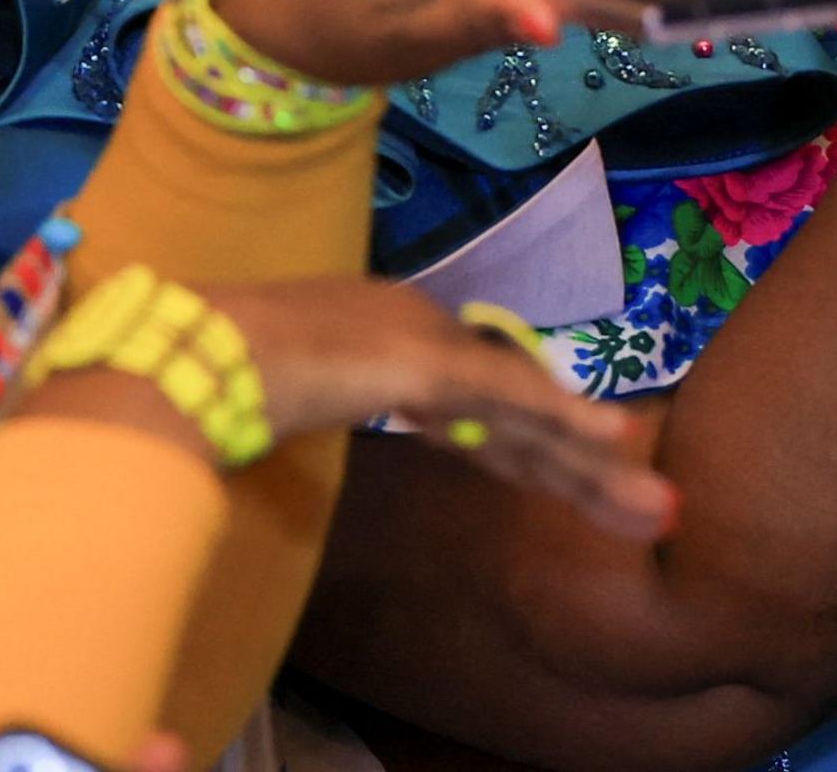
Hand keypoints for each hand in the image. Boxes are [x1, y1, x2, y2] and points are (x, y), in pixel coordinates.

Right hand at [208, 278, 671, 541]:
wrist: (178, 350)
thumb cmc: (207, 375)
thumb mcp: (276, 397)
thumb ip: (311, 405)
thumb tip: (299, 425)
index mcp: (385, 339)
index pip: (477, 405)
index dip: (532, 448)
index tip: (580, 480)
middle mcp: (415, 328)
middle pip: (516, 414)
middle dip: (583, 467)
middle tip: (654, 508)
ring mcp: (419, 341)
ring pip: (526, 414)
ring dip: (593, 464)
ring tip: (658, 508)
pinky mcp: (419, 363)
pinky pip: (504, 400)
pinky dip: (560, 419)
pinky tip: (612, 438)